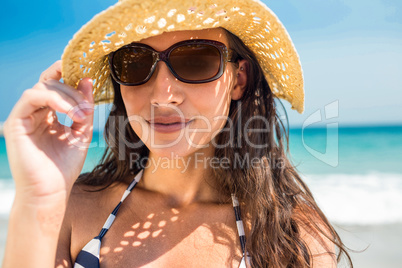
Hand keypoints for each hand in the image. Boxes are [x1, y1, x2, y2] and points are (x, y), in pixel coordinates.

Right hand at [4, 60, 93, 203]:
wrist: (51, 191)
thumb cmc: (65, 166)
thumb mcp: (82, 132)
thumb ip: (84, 107)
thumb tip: (87, 80)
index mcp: (48, 115)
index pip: (55, 86)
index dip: (67, 74)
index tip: (86, 72)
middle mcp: (34, 114)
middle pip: (50, 84)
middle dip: (73, 90)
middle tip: (88, 104)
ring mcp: (23, 117)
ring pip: (41, 88)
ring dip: (66, 96)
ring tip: (81, 114)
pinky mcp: (15, 123)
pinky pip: (31, 98)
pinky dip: (53, 99)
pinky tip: (70, 112)